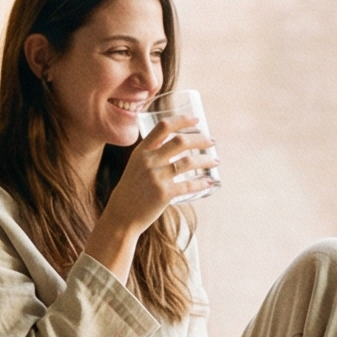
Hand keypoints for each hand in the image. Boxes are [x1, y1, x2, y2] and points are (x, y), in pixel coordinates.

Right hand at [85, 119, 220, 281]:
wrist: (121, 216)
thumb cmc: (131, 191)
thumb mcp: (136, 167)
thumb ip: (152, 154)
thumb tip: (176, 144)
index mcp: (141, 152)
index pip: (163, 127)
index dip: (182, 120)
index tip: (196, 120)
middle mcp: (148, 162)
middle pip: (180, 141)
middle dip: (200, 139)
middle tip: (211, 141)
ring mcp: (156, 178)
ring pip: (188, 162)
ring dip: (206, 160)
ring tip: (215, 161)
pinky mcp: (164, 194)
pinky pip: (189, 185)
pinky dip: (203, 182)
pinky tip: (210, 181)